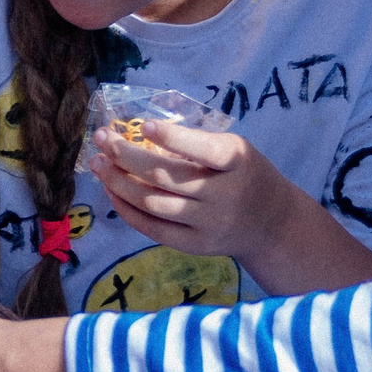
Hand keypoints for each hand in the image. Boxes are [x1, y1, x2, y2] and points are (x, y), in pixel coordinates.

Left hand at [87, 120, 299, 264]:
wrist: (272, 223)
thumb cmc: (244, 175)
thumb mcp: (235, 151)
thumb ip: (196, 144)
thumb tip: (138, 136)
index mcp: (237, 162)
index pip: (203, 150)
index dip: (172, 137)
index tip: (143, 125)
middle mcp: (224, 195)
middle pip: (165, 176)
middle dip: (126, 156)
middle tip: (102, 138)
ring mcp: (209, 224)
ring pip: (152, 203)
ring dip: (118, 182)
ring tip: (99, 164)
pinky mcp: (196, 245)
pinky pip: (152, 228)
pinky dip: (127, 209)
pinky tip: (112, 191)